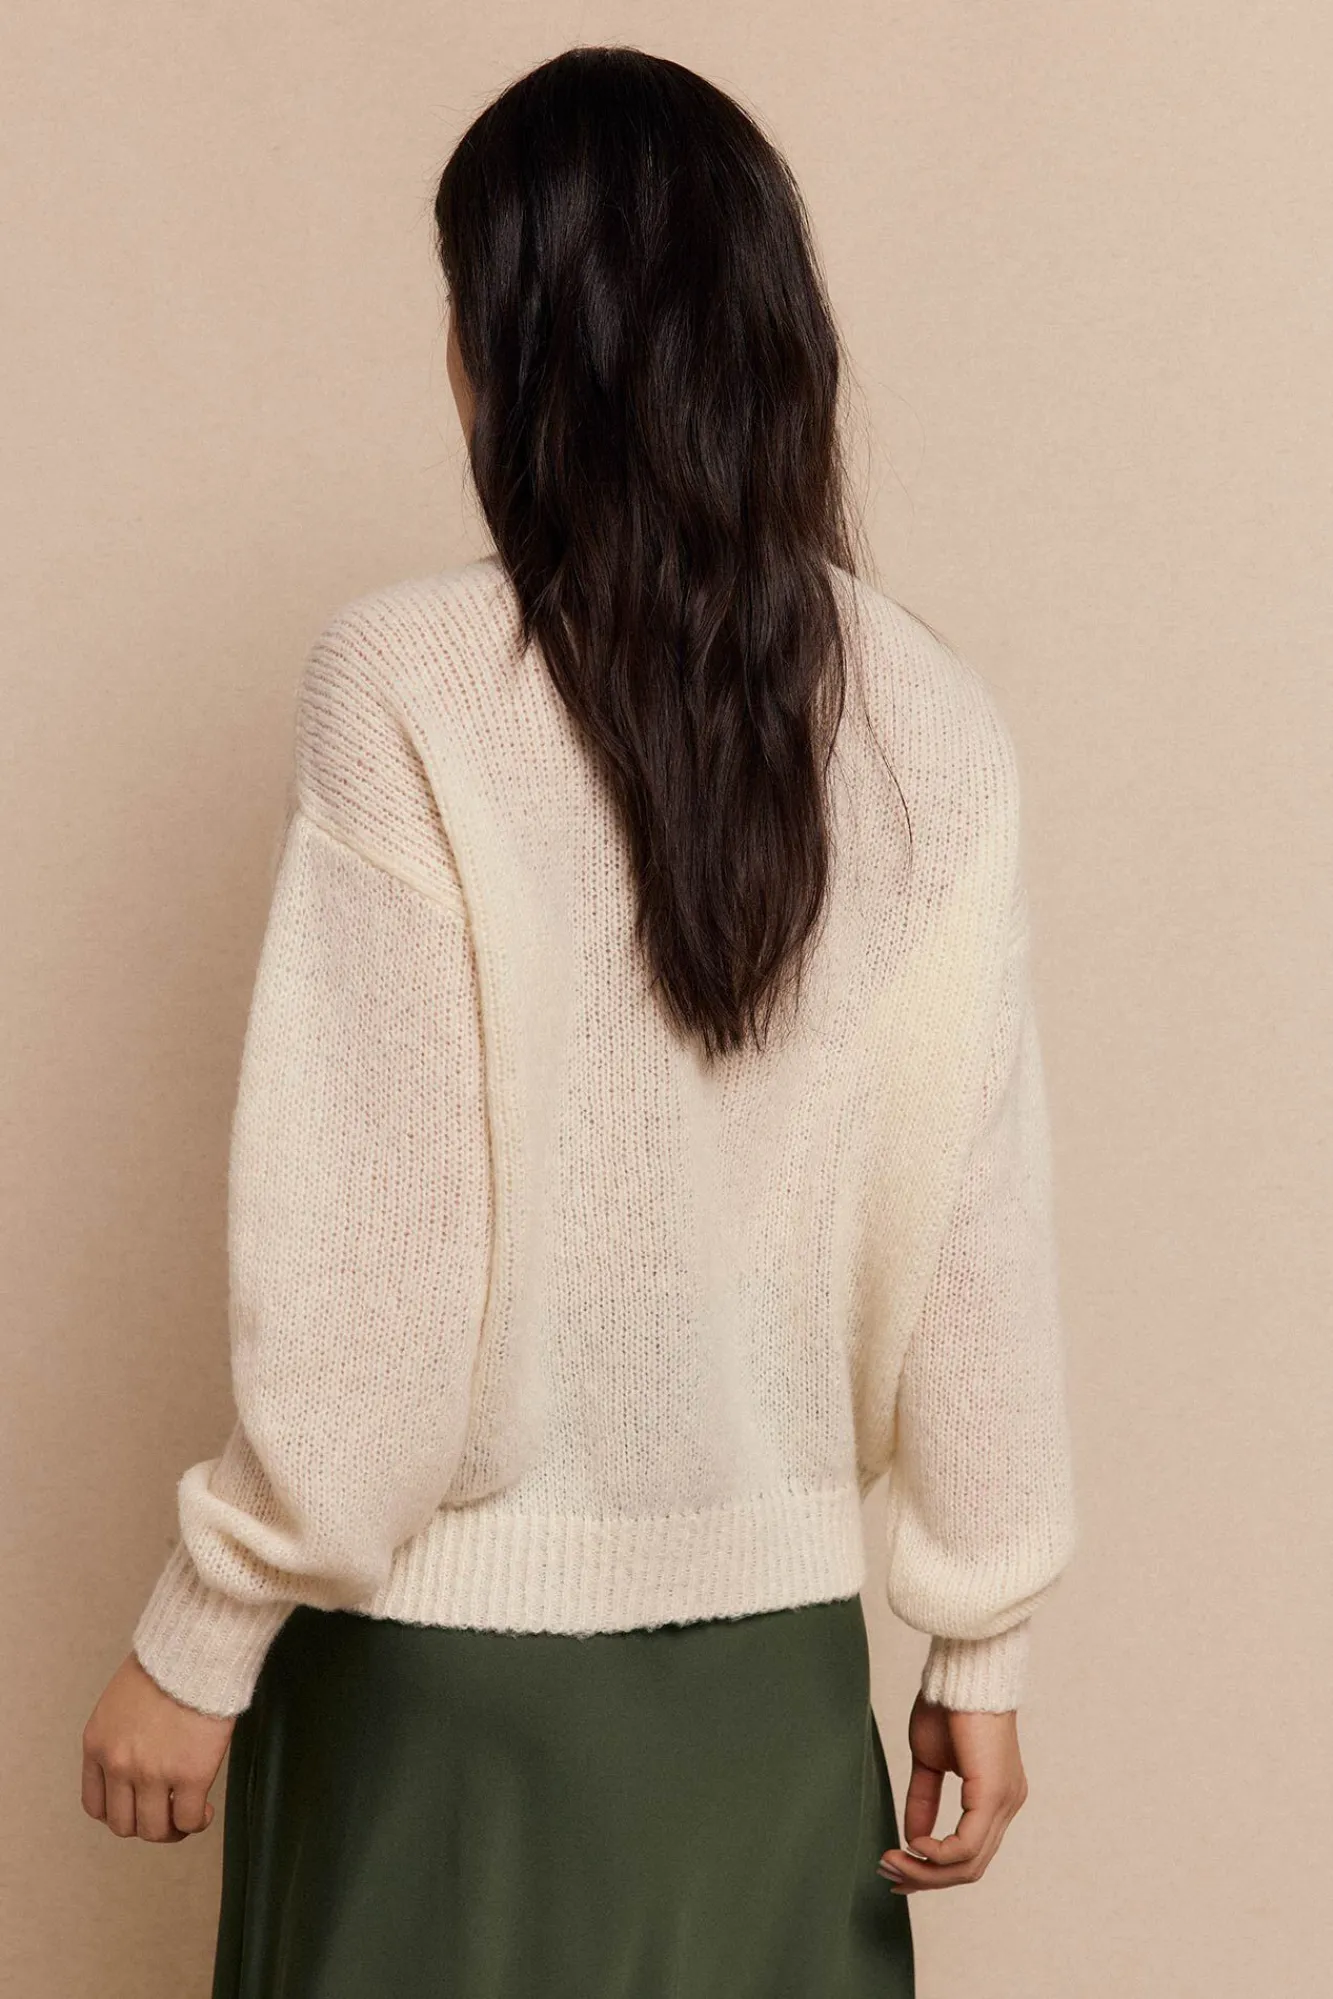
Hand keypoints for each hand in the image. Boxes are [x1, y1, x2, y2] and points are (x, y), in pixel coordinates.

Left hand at [81, 1652, 234, 1841]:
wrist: (196, 1648)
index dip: (119, 1812)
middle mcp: (119, 1765)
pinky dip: (197, 1822)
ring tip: (188, 1816)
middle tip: (167, 1814)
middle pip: (123, 1825)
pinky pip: (189, 1820)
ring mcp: (153, 1773)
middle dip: (146, 1824)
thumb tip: (139, 1758)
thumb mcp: (121, 1700)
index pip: (95, 1804)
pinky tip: (206, 1810)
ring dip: (171, 1830)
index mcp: (98, 1745)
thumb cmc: (166, 1663)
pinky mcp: (191, 1775)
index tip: (139, 1806)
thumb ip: (121, 1736)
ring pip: (155, 1830)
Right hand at [877, 1690, 1028, 1892]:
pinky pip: (967, 1845)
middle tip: (889, 1873)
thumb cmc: (949, 1705)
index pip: (969, 1852)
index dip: (932, 1870)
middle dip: (925, 1878)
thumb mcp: (930, 1761)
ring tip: (893, 1863)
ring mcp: (1005, 1802)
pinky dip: (937, 1853)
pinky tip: (914, 1844)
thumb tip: (912, 1838)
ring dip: (926, 1871)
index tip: (896, 1867)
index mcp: (995, 1797)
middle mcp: (1007, 1805)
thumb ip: (923, 1800)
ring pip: (969, 1863)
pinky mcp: (994, 1795)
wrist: (963, 1670)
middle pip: (970, 1867)